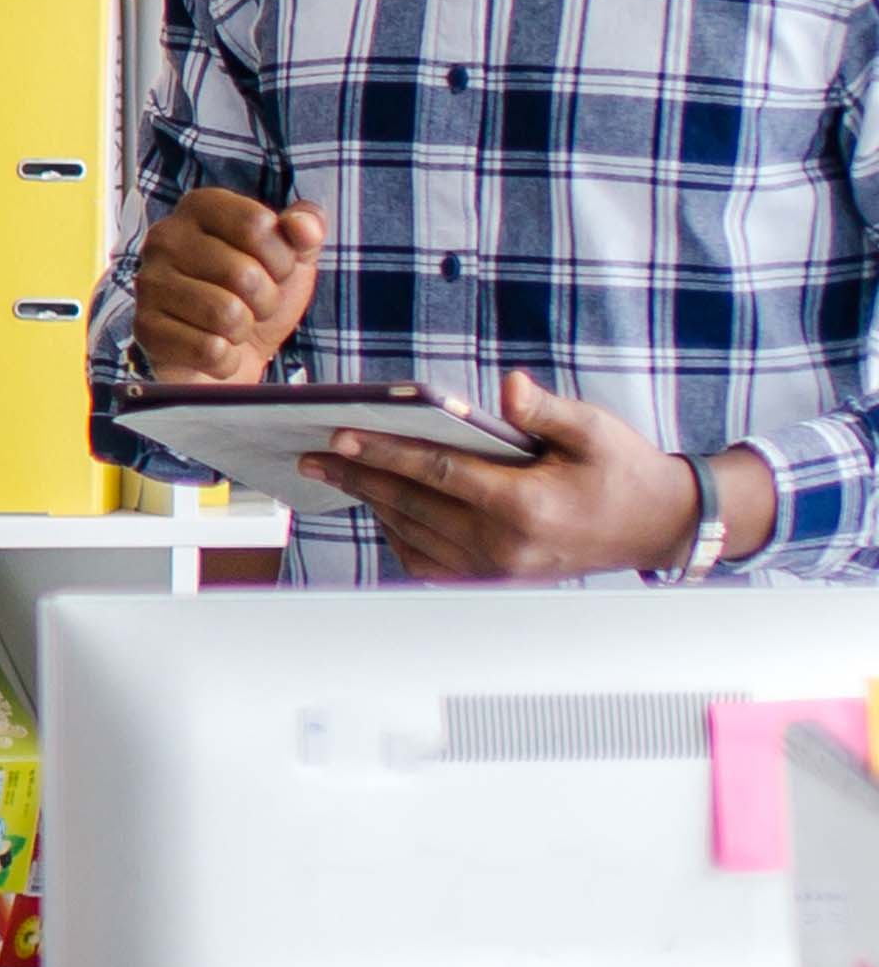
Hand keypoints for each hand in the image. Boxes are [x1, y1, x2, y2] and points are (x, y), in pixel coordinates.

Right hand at [130, 187, 324, 384]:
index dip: (281, 258)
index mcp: (200, 208)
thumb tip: (304, 227)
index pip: (255, 224)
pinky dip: (224, 359)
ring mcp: (149, 282)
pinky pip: (208, 350)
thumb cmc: (258, 296)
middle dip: (265, 301)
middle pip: (243, 273)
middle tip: (251, 303)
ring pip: (227, 314)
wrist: (236, 353)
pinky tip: (213, 348)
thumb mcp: (292, 256)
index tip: (271, 269)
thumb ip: (306, 228)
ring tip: (232, 326)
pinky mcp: (145, 328)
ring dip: (243, 331)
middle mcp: (165, 237)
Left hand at [314, 374, 756, 584]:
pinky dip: (399, 534)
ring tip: (335, 474)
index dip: (384, 453)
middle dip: (357, 477)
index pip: (436, 473)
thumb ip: (544, 410)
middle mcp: (504, 545)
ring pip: (413, 534)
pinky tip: (382, 506)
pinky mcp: (496, 579)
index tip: (339, 438)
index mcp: (524, 506)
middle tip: (311, 456)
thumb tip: (509, 387)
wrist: (655, 524)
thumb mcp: (593, 429)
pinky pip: (430, 561)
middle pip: (412, 505)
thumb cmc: (623, 470)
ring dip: (372, 503)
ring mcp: (497, 569)